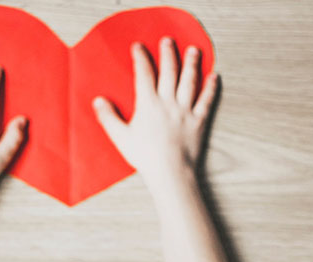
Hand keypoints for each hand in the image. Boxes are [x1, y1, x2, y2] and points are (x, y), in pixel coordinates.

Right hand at [92, 38, 218, 183]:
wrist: (170, 171)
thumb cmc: (144, 156)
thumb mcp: (120, 137)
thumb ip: (108, 117)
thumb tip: (98, 100)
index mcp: (148, 104)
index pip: (144, 74)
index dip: (141, 58)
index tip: (139, 47)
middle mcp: (168, 102)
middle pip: (169, 72)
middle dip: (168, 54)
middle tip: (168, 41)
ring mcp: (185, 110)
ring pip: (189, 81)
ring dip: (191, 64)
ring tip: (193, 50)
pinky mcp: (199, 121)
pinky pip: (206, 100)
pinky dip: (211, 87)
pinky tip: (214, 76)